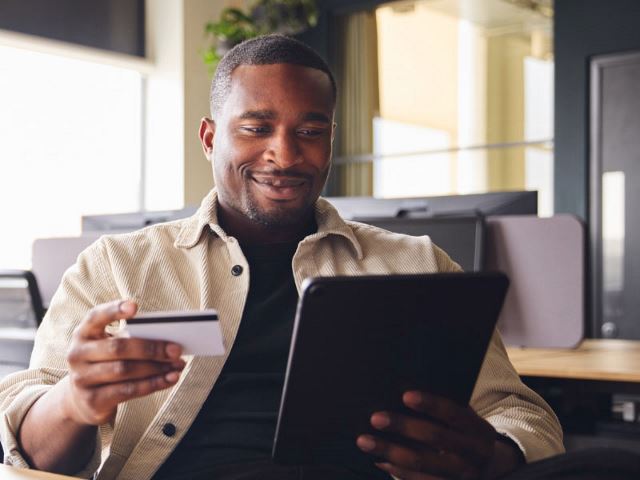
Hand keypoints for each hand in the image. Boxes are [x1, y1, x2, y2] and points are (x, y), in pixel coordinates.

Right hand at [64, 300, 184, 425]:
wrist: (82, 400)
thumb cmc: (105, 363)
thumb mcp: (109, 346)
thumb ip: (130, 339)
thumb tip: (168, 341)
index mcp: (84, 333)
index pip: (96, 316)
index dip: (114, 310)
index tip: (134, 306)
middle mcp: (78, 354)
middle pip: (118, 348)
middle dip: (152, 348)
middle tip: (176, 349)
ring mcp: (82, 379)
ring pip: (125, 370)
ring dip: (156, 368)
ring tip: (177, 365)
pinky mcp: (92, 400)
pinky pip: (128, 390)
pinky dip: (153, 384)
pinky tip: (169, 379)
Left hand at [356, 391, 514, 479]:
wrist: (490, 467)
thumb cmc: (465, 432)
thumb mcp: (465, 419)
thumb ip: (445, 408)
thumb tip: (405, 392)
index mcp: (478, 429)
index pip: (454, 414)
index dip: (431, 404)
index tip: (405, 395)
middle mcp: (472, 454)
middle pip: (435, 438)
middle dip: (403, 426)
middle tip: (375, 418)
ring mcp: (461, 476)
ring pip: (422, 463)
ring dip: (390, 451)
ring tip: (364, 440)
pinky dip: (396, 470)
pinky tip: (379, 458)